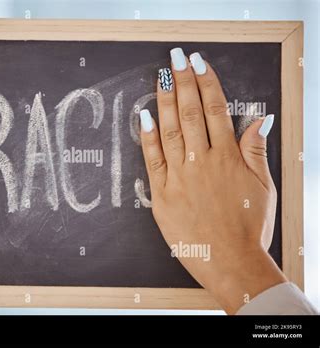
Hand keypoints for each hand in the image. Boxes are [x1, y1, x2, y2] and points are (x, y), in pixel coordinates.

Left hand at [139, 48, 286, 313]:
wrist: (230, 262)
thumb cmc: (249, 227)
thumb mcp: (263, 186)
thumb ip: (256, 150)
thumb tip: (259, 119)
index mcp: (228, 158)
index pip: (215, 109)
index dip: (207, 82)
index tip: (199, 63)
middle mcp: (203, 162)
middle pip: (191, 113)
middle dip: (183, 81)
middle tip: (176, 58)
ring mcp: (180, 177)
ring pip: (171, 130)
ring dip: (165, 101)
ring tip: (161, 77)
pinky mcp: (162, 195)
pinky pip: (152, 160)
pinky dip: (148, 137)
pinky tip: (144, 116)